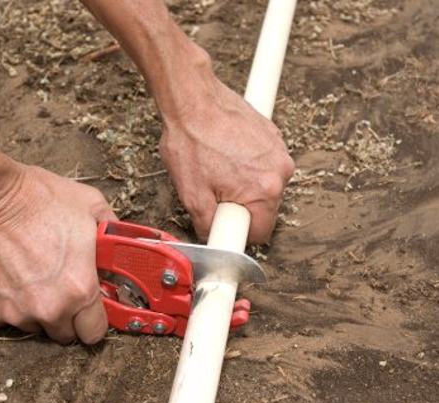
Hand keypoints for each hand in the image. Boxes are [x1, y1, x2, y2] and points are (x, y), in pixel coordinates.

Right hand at [0, 164, 115, 343]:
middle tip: (67, 289)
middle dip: (71, 316)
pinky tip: (16, 276)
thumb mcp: (92, 207)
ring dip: (42, 310)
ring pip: (37, 326)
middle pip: (67, 334)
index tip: (95, 309)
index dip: (97, 320)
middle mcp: (49, 307)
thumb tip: (122, 242)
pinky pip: (8, 317)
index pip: (95, 332)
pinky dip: (14, 303)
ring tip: (39, 277)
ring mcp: (16, 311)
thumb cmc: (38, 200)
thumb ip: (113, 231)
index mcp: (80, 288)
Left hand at [159, 78, 294, 243]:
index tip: (226, 223)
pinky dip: (248, 163)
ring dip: (244, 183)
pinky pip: (263, 163)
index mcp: (265, 190)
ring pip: (264, 184)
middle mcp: (280, 170)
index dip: (238, 232)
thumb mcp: (192, 194)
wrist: (192, 99)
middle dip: (241, 205)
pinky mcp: (273, 135)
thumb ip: (207, 224)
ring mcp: (279, 149)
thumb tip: (214, 236)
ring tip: (219, 166)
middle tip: (216, 189)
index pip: (262, 232)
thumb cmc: (191, 140)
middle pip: (264, 207)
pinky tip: (226, 152)